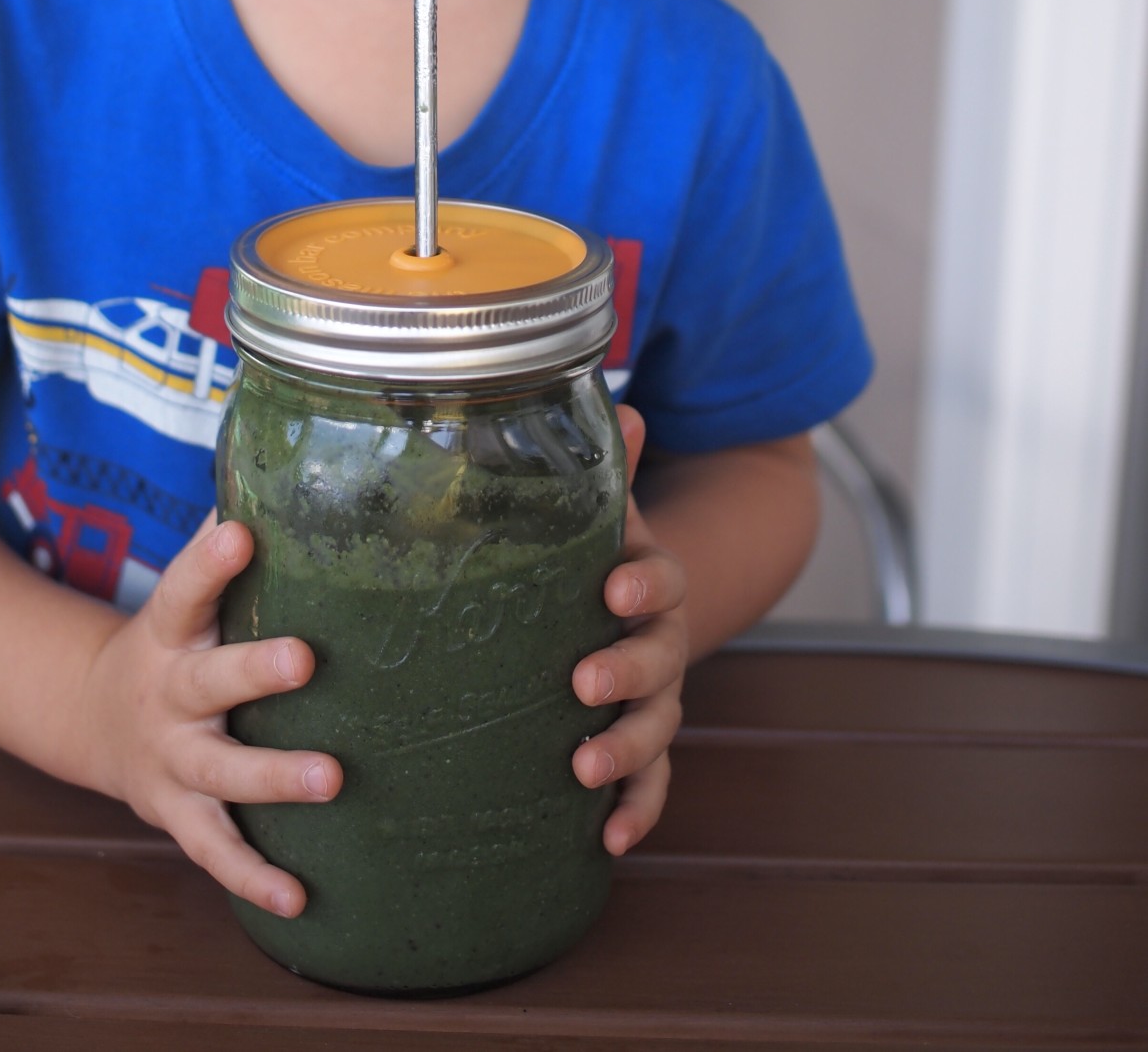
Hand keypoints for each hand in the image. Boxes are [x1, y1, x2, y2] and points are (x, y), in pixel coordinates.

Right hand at [79, 515, 341, 916]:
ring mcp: (171, 762)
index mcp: (170, 631)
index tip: (240, 531)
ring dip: (273, 779)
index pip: (184, 588)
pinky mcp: (179, 816)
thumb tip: (284, 462)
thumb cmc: (173, 640)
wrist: (94, 719)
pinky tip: (299, 898)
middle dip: (255, 673)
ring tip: (332, 779)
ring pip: (220, 774)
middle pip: (207, 684)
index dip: (210, 562)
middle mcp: (168, 696)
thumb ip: (224, 539)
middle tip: (304, 659)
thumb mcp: (183, 594)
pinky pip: (216, 851)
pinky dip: (253, 878)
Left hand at [571, 403, 688, 853]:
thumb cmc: (594, 554)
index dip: (645, 582)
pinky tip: (608, 841)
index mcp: (649, 580)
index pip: (661, 579)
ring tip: (584, 769)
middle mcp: (661, 641)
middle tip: (583, 682)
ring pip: (658, 727)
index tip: (614, 584)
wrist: (630, 605)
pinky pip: (651, 783)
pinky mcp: (641, 745)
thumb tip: (616, 403)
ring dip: (627, 750)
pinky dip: (636, 811)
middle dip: (626, 672)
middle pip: (660, 659)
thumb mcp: (598, 511)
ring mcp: (656, 697)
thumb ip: (606, 468)